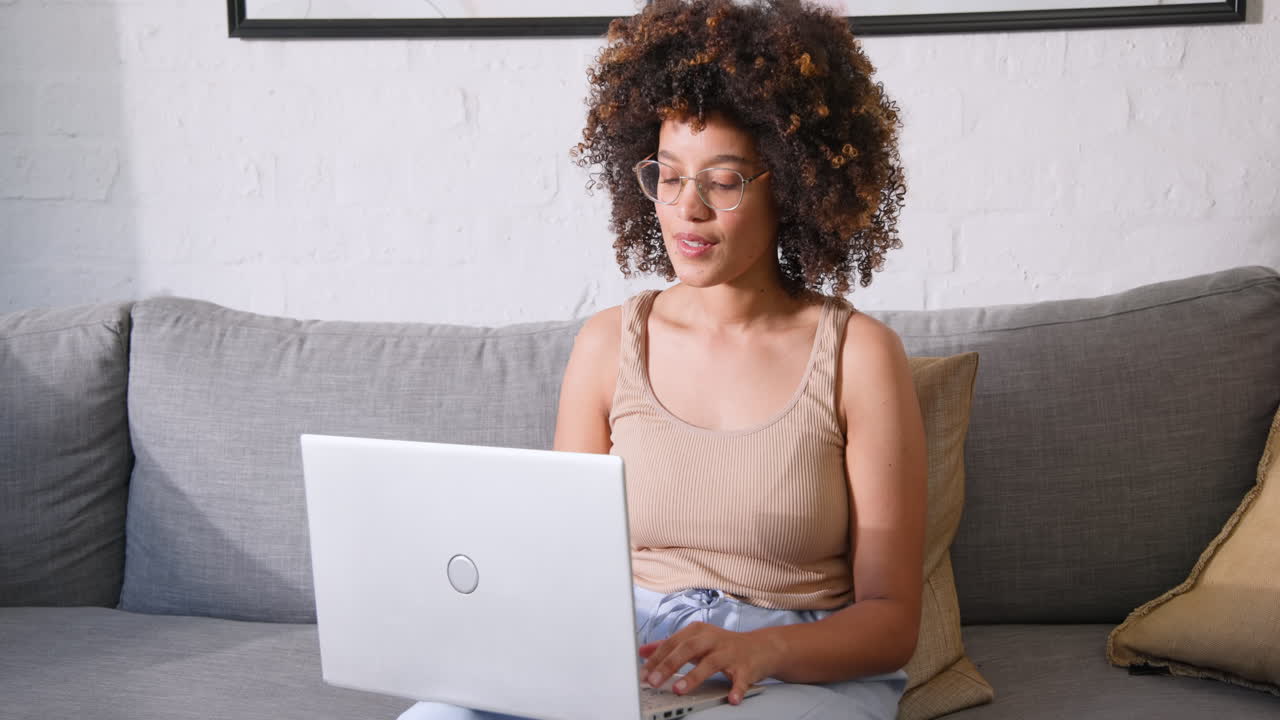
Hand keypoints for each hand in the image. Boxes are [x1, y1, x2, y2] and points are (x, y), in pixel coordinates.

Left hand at [638, 622, 783, 704]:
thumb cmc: (723, 645)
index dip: (656, 658)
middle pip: (688, 649)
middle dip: (669, 665)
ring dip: (694, 676)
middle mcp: (713, 639)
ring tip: (679, 690)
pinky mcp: (746, 668)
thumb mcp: (696, 641)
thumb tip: (643, 651)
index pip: (672, 643)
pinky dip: (737, 689)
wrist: (761, 647)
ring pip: (710, 663)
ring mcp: (730, 653)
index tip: (643, 673)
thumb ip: (670, 646)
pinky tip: (731, 699)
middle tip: (654, 681)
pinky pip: (741, 680)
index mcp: (698, 632)